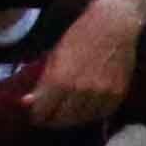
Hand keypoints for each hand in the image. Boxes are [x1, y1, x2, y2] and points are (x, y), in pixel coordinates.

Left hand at [29, 0, 143, 129]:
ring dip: (72, 119)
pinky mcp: (119, 93)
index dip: (37, 115)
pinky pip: (102, 114)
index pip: (43, 111)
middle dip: (53, 119)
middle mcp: (81, 91)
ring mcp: (102, 94)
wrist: (116, 25)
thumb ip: (42, 83)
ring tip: (67, 114)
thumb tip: (27, 103)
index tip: (36, 114)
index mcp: (60, 80)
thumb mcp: (54, 57)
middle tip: (49, 116)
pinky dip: (91, 115)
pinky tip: (86, 109)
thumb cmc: (79, 36)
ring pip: (83, 119)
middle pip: (63, 119)